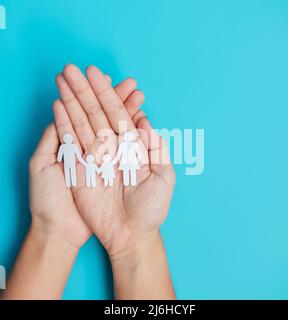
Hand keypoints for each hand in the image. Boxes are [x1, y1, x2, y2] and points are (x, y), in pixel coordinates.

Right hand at [53, 64, 174, 255]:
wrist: (131, 234)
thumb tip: (145, 122)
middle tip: (74, 68)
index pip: (118, 113)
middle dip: (86, 90)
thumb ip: (157, 148)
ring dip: (72, 100)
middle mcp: (113, 147)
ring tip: (63, 79)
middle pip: (97, 112)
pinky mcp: (80, 169)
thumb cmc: (151, 209)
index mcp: (132, 146)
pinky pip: (70, 142)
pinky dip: (64, 124)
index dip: (109, 94)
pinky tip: (58, 105)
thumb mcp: (164, 178)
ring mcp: (95, 156)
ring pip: (82, 122)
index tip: (100, 75)